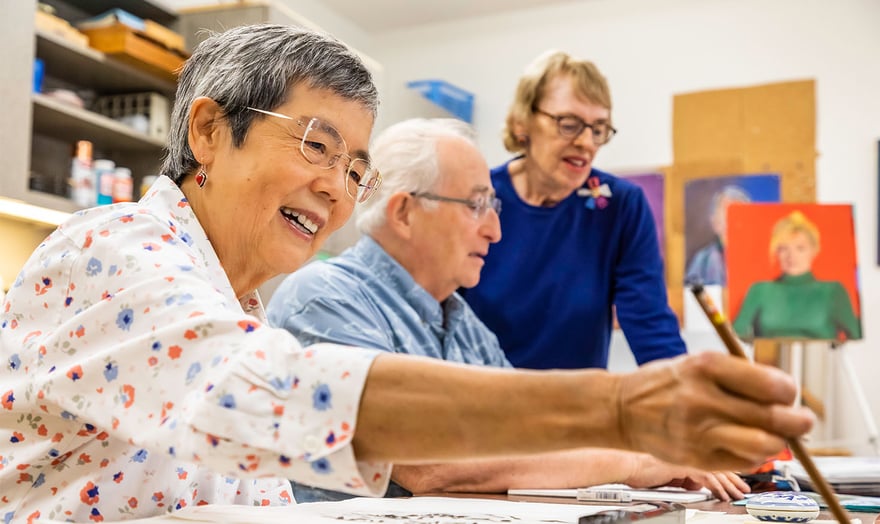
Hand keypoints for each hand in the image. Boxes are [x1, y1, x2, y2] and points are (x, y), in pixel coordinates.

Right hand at [616, 352, 812, 469]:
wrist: (620, 409)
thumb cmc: (665, 384)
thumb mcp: (696, 363)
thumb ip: (738, 376)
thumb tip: (786, 395)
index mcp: (705, 366)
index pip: (771, 384)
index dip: (789, 392)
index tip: (788, 393)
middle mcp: (703, 398)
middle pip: (774, 417)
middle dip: (798, 421)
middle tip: (802, 420)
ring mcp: (699, 430)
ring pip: (764, 445)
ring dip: (778, 442)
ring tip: (775, 436)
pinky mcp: (696, 456)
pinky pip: (744, 462)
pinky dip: (755, 456)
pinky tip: (747, 445)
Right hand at [625, 453, 749, 500]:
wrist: (628, 465)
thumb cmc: (642, 468)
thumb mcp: (669, 474)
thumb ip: (683, 476)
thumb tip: (695, 484)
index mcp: (688, 450)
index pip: (713, 459)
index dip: (728, 471)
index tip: (738, 481)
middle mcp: (690, 450)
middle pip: (719, 464)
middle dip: (734, 479)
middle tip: (744, 490)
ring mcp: (688, 455)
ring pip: (716, 470)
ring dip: (729, 485)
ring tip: (737, 496)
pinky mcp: (684, 464)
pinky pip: (705, 477)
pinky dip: (716, 487)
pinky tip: (722, 494)